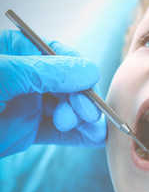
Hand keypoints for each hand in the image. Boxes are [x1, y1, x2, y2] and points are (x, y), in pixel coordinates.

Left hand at [0, 30, 105, 157]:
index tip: (89, 89)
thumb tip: (88, 70)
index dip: (79, 72)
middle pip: (67, 84)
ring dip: (84, 121)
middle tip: (88, 117)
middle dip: (81, 101)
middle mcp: (26, 77)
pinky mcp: (26, 131)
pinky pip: (58, 132)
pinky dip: (77, 137)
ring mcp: (27, 104)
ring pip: (66, 109)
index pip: (59, 55)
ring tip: (96, 134)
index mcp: (17, 52)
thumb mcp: (0, 75)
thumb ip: (44, 71)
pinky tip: (93, 140)